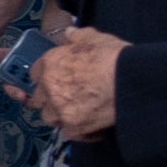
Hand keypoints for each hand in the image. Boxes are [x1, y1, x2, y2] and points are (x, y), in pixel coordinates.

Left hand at [30, 25, 127, 141]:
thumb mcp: (94, 37)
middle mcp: (49, 87)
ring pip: (49, 117)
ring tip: (76, 112)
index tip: (56, 81)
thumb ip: (76, 36)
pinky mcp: (74, 126)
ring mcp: (59, 109)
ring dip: (59, 116)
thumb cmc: (112, 56)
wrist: (131, 80)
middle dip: (49, 99)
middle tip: (66, 98)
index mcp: (49, 64)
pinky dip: (78, 131)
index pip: (35, 74)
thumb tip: (68, 33)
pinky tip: (89, 125)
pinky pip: (69, 133)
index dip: (45, 78)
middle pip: (39, 98)